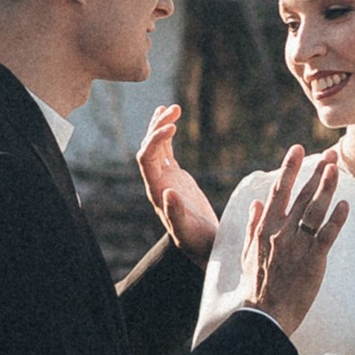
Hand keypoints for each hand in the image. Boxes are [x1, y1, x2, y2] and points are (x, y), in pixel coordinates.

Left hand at [136, 103, 218, 257]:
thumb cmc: (200, 243)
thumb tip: (166, 192)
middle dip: (158, 127)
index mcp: (157, 193)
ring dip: (161, 126)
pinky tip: (173, 120)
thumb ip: (175, 213)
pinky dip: (167, 135)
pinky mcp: (176, 177)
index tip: (173, 127)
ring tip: (173, 107)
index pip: (146, 159)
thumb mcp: (189, 230)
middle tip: (174, 110)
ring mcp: (165, 178)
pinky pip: (166, 151)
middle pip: (148, 148)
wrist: (208, 247)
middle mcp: (157, 183)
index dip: (155, 141)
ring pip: (156, 147)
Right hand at [237, 146, 348, 334]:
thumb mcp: (246, 253)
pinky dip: (336, 220)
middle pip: (301, 196)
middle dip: (316, 172)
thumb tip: (255, 203)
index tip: (298, 149)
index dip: (289, 168)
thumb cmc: (256, 286)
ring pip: (314, 211)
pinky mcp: (312, 261)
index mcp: (264, 229)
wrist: (264, 316)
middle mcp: (280, 232)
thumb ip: (251, 226)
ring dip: (326, 188)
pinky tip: (345, 205)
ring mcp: (296, 246)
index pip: (278, 191)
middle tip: (330, 153)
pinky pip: (326, 235)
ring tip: (337, 169)